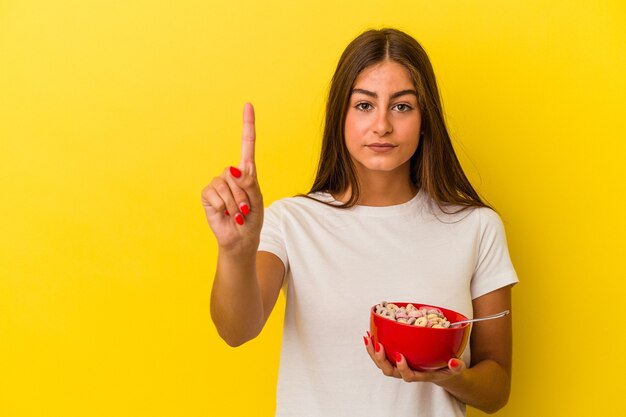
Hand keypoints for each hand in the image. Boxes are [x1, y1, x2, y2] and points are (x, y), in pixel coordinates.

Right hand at [201, 103, 263, 251]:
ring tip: (236, 212)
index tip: (248, 105)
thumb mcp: (257, 200)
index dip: (247, 125)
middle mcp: (230, 174)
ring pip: (227, 184)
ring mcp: (217, 183)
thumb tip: (235, 168)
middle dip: (244, 194)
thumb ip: (249, 183)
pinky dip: (223, 206)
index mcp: (247, 172)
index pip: (246, 144)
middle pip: (238, 173)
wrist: (240, 239)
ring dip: (234, 202)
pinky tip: (224, 213)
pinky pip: (215, 194)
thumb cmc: (251, 220)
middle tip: (245, 208)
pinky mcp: (207, 194)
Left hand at [363, 332, 465, 383]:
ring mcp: (398, 365)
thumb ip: (456, 366)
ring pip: (381, 363)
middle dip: (381, 359)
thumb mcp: (455, 368)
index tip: (400, 356)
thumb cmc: (447, 369)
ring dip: (372, 352)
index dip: (402, 368)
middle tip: (378, 346)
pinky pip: (381, 354)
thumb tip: (454, 362)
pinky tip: (370, 334)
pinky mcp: (395, 358)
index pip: (408, 376)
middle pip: (389, 371)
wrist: (442, 371)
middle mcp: (406, 371)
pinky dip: (373, 345)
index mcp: (419, 375)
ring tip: (368, 338)